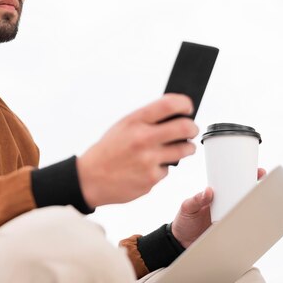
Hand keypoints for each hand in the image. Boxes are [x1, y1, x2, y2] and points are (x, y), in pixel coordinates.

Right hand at [76, 94, 197, 207]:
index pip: (169, 105)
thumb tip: (175, 114)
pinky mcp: (152, 178)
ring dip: (186, 148)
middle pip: (185, 128)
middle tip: (191, 130)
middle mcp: (143, 138)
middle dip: (193, 128)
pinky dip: (162, 167)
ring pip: (184, 150)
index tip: (187, 107)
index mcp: (134, 121)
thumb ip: (147, 120)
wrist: (90, 178)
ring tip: (177, 148)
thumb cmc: (108, 151)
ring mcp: (149, 160)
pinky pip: (168, 169)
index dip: (184, 104)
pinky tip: (148, 167)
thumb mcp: (123, 126)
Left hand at [171, 168, 266, 247]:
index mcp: (215, 196)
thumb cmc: (185, 221)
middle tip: (265, 183)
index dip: (244, 176)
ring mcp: (228, 217)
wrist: (182, 242)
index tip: (257, 172)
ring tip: (262, 200)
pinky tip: (255, 221)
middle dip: (256, 188)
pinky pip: (242, 225)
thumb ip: (196, 199)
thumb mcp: (187, 207)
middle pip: (243, 195)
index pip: (231, 184)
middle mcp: (224, 205)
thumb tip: (208, 190)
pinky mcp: (230, 229)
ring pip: (245, 210)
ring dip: (254, 206)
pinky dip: (249, 222)